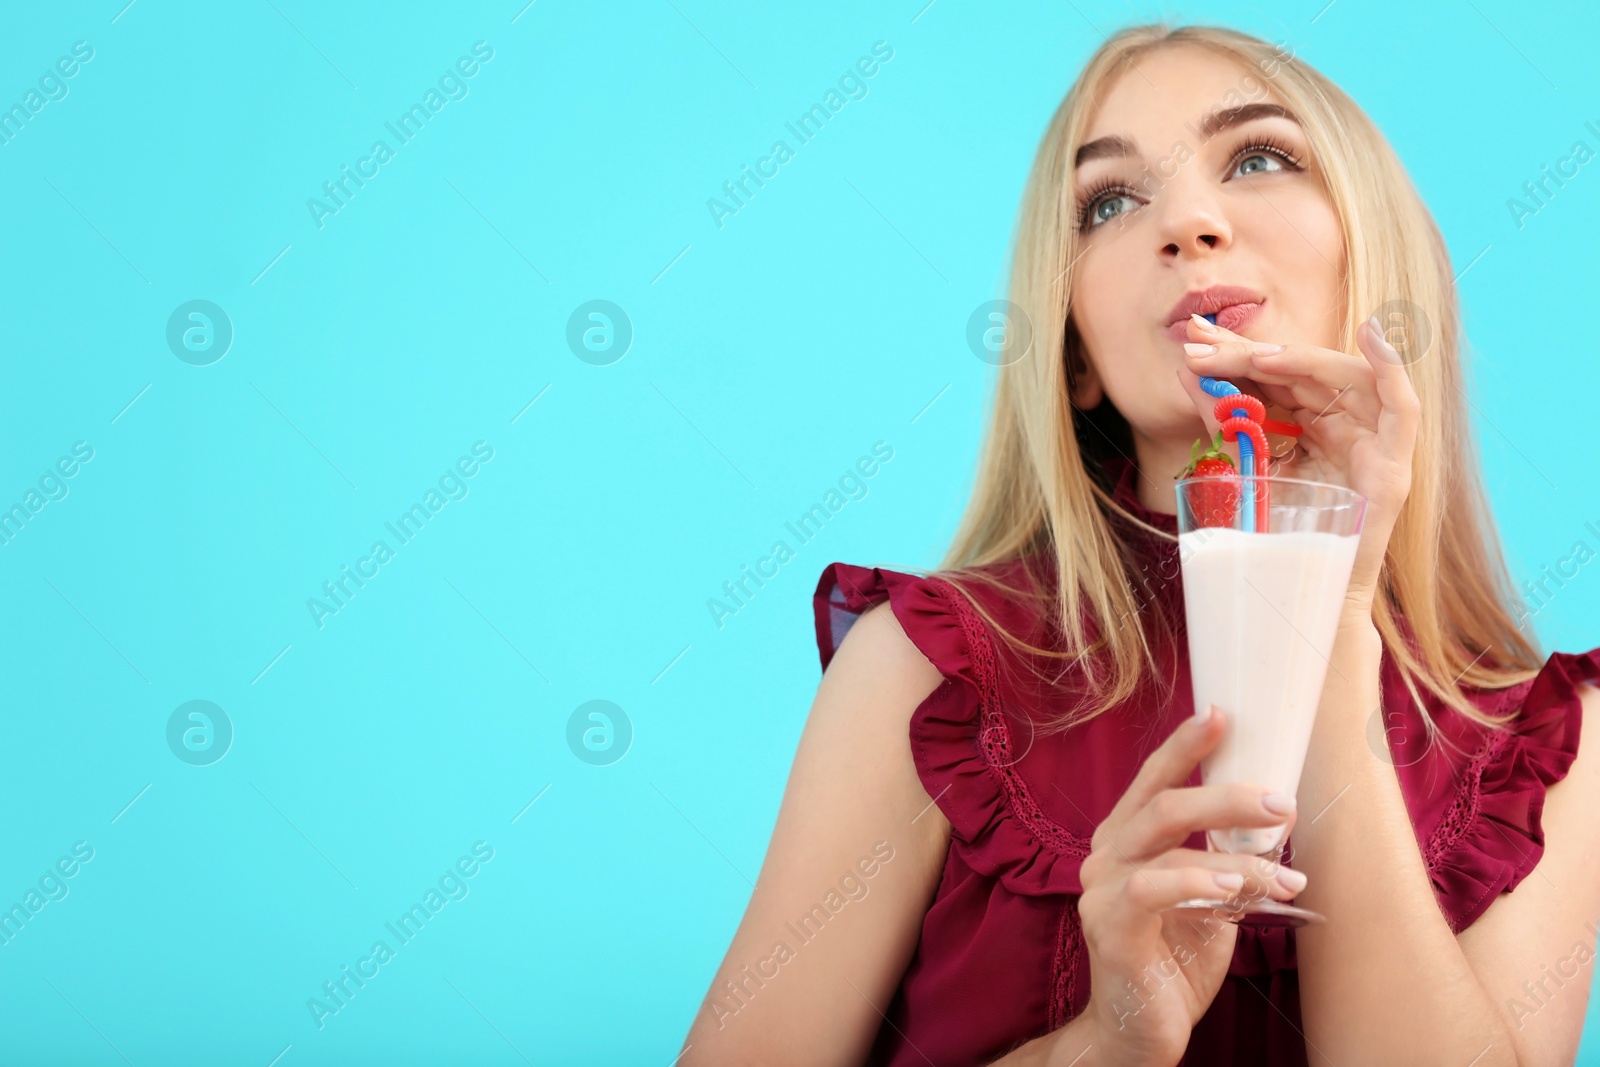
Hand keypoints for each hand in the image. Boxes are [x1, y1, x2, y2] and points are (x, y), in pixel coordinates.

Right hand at [1076, 706, 1305, 1066]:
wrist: (1141, 1032)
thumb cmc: (1175, 961)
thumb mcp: (1212, 900)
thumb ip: (1229, 860)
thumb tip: (1278, 821)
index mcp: (1126, 839)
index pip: (1153, 780)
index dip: (1185, 745)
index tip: (1222, 715)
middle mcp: (1107, 854)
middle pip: (1163, 802)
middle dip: (1227, 795)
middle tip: (1282, 805)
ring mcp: (1101, 889)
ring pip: (1164, 841)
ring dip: (1234, 854)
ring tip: (1284, 874)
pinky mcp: (1107, 926)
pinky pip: (1151, 889)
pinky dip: (1196, 882)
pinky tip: (1233, 891)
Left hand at [1175, 313, 1421, 613]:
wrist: (1300, 597)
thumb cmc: (1274, 539)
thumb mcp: (1241, 467)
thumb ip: (1224, 422)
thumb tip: (1188, 372)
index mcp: (1310, 424)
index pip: (1276, 376)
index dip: (1236, 353)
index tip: (1194, 339)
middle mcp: (1345, 425)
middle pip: (1304, 372)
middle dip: (1251, 353)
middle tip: (1203, 344)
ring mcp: (1372, 443)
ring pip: (1346, 379)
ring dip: (1301, 361)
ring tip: (1257, 355)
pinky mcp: (1393, 467)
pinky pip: (1402, 409)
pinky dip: (1392, 370)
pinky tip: (1373, 335)